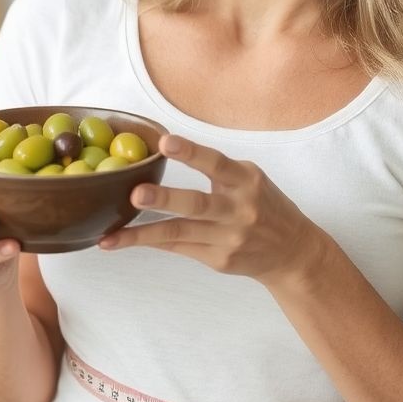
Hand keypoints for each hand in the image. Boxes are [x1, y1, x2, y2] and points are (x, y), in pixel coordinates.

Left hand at [98, 133, 320, 285]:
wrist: (292, 252)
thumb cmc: (263, 205)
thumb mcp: (250, 179)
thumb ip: (217, 169)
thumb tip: (165, 149)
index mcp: (246, 181)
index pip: (216, 164)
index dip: (190, 153)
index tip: (164, 142)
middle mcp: (239, 210)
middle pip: (198, 205)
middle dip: (166, 199)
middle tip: (135, 193)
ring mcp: (228, 238)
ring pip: (180, 233)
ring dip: (142, 234)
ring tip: (110, 236)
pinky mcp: (218, 259)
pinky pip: (178, 247)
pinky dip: (149, 242)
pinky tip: (120, 241)